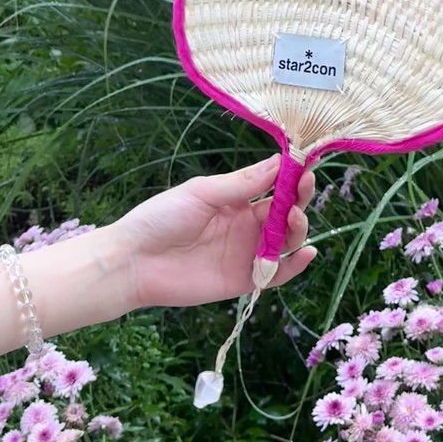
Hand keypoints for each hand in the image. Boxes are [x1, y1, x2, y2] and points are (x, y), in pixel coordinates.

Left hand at [114, 154, 316, 308]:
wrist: (134, 261)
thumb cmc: (162, 218)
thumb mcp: (202, 193)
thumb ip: (242, 183)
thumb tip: (280, 161)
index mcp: (236, 200)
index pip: (273, 186)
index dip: (291, 177)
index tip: (304, 166)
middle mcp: (246, 225)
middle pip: (285, 212)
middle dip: (298, 199)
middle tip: (303, 188)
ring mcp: (246, 252)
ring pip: (286, 240)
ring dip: (298, 228)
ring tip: (293, 218)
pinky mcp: (242, 280)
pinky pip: (277, 274)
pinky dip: (296, 266)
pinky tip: (307, 252)